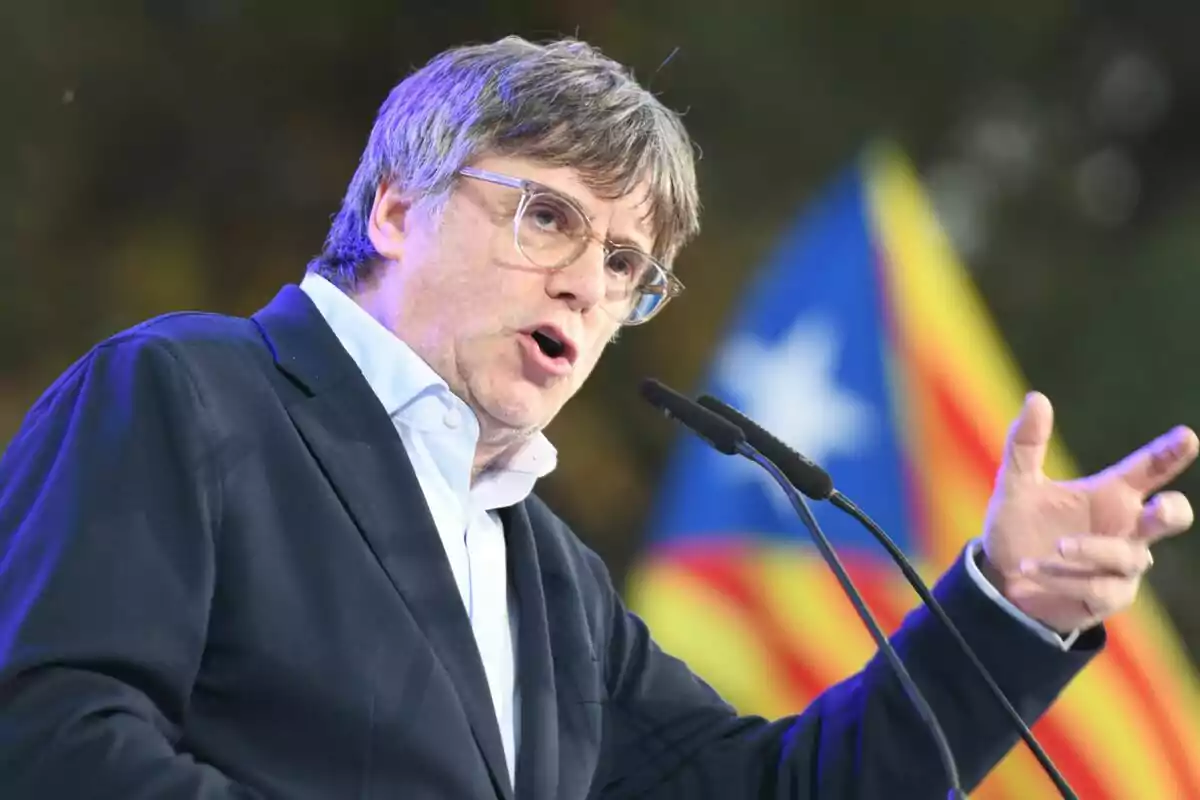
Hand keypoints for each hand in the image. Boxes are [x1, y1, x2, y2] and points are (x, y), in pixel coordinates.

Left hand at [980, 392, 1197, 633]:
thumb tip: (1036, 397)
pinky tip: (1032, 569)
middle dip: (1171, 512)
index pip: (1148, 470)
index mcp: (1110, 495)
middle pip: (1170, 518)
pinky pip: (1098, 587)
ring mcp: (1120, 566)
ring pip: (1128, 557)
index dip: (1169, 455)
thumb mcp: (1016, 484)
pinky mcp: (1106, 597)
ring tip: (1056, 546)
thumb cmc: (1020, 527)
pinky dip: (1065, 577)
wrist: (999, 578)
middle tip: (1159, 506)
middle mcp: (1124, 529)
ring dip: (1091, 550)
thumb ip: (1026, 444)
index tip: (1186, 437)